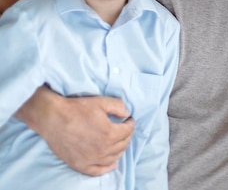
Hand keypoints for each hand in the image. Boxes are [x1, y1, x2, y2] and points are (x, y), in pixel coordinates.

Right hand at [16, 86, 134, 175]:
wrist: (52, 118)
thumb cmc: (75, 109)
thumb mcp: (101, 102)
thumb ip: (118, 106)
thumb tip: (127, 114)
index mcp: (109, 133)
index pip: (128, 131)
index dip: (130, 123)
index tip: (128, 120)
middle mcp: (102, 149)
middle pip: (123, 144)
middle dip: (127, 135)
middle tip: (124, 129)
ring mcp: (91, 159)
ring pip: (114, 157)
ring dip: (120, 149)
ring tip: (119, 142)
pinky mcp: (80, 164)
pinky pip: (98, 171)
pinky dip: (108, 168)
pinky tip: (113, 164)